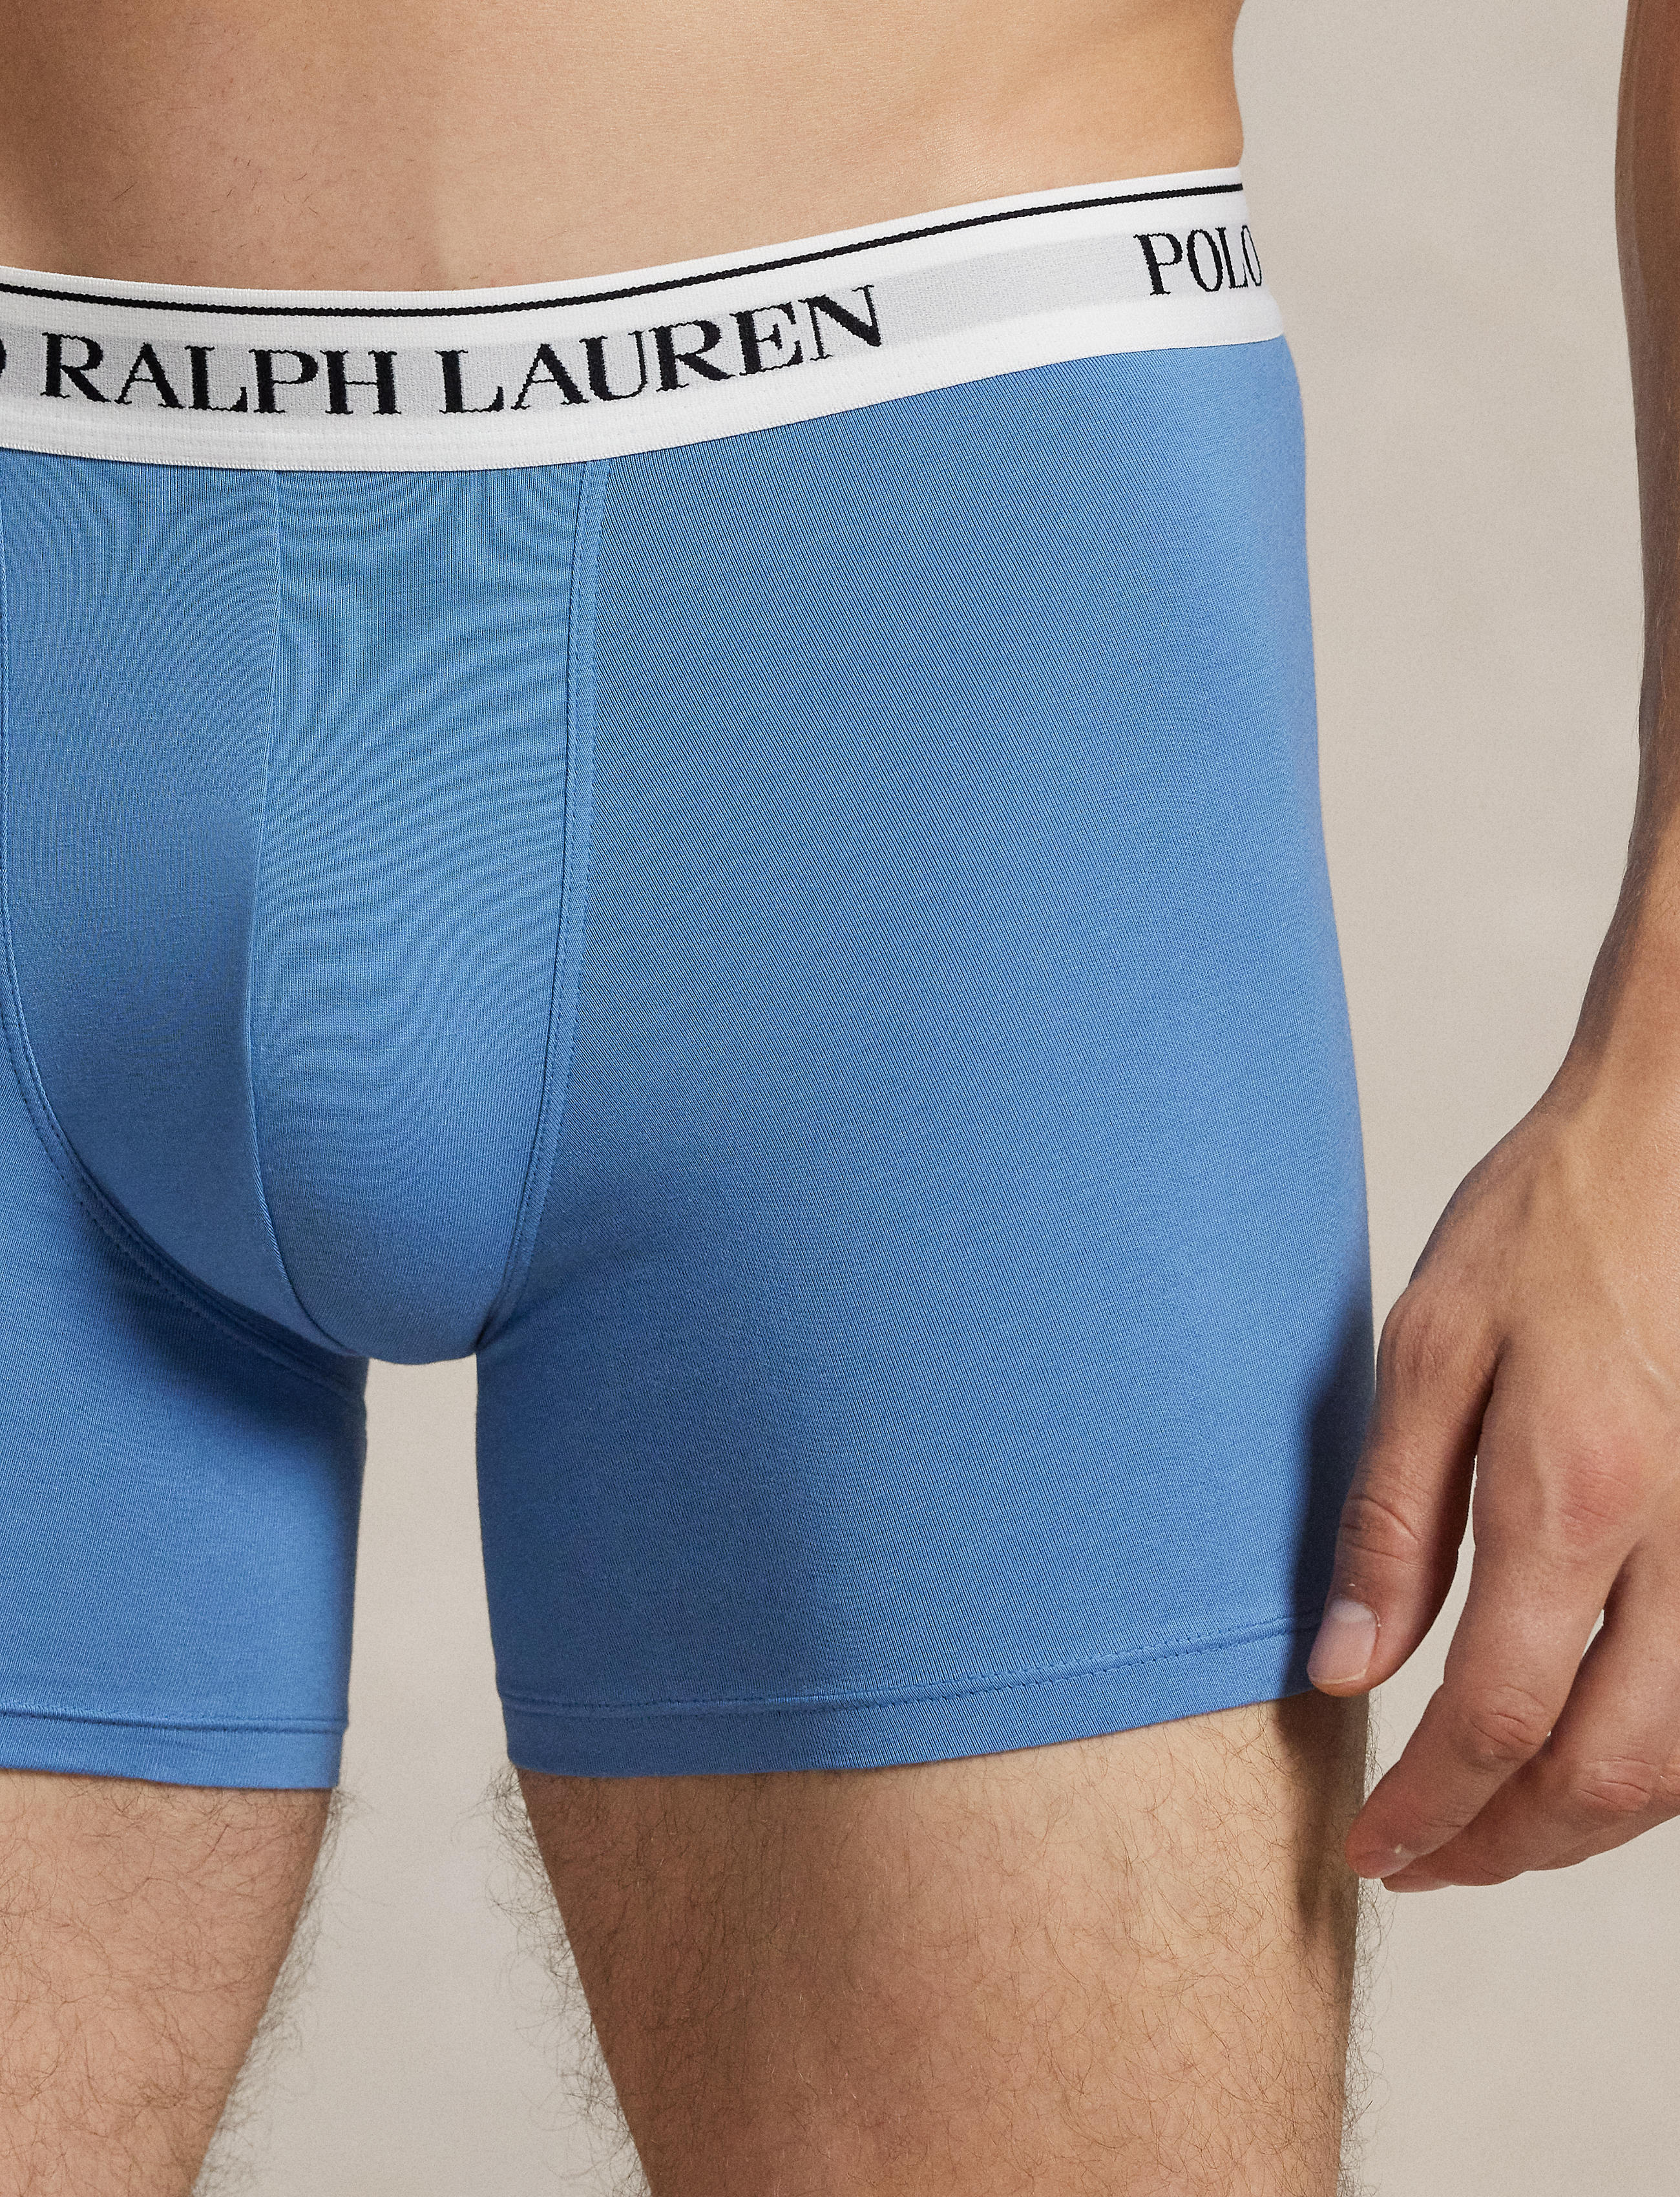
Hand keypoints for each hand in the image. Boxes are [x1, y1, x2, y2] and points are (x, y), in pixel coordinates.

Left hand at [1306, 1070, 1679, 1889]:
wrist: (1679, 1133)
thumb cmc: (1546, 1223)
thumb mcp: (1430, 1345)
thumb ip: (1390, 1518)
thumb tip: (1347, 1669)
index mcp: (1571, 1491)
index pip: (1493, 1718)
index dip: (1426, 1810)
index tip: (1370, 1847)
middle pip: (1607, 1772)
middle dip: (1505, 1849)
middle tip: (1421, 1866)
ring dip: (1584, 1823)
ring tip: (1488, 1831)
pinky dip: (1653, 1758)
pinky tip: (1583, 1749)